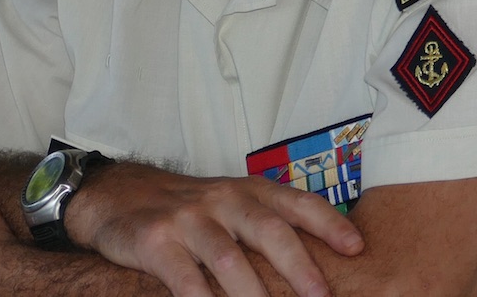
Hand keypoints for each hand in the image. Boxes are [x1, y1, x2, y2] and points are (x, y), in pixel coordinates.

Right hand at [68, 164, 363, 296]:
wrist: (119, 194)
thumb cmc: (190, 208)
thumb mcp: (232, 204)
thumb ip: (268, 225)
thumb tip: (319, 265)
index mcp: (249, 191)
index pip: (296, 203)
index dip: (329, 223)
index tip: (357, 248)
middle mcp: (223, 200)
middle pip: (269, 230)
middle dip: (299, 266)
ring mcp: (189, 220)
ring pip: (229, 259)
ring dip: (253, 295)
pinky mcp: (157, 242)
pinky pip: (185, 280)